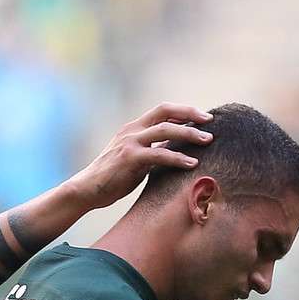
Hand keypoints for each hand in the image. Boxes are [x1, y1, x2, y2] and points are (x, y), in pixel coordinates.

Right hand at [65, 102, 213, 210]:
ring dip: (189, 133)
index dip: (184, 110)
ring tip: (207, 141)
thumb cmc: (112, 177)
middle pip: (166, 112)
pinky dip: (178, 158)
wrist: (87, 189)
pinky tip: (192, 164)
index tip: (203, 118)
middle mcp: (131, 130)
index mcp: (133, 128)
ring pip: (165, 130)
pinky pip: (159, 154)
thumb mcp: (134, 158)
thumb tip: (174, 148)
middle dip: (191, 114)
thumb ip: (151, 149)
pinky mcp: (130, 158)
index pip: (162, 110)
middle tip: (210, 123)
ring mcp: (130, 142)